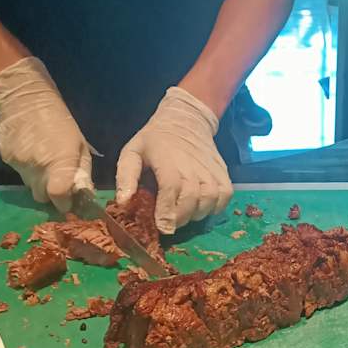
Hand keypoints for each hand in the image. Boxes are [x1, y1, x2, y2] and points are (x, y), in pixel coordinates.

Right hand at [0, 57, 95, 213]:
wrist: (25, 97)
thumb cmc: (60, 120)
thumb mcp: (80, 145)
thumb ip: (82, 172)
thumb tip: (83, 195)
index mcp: (59, 163)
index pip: (58, 197)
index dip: (63, 203)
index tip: (67, 201)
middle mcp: (37, 167)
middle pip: (42, 197)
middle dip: (50, 194)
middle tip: (56, 181)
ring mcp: (18, 164)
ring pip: (29, 186)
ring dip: (38, 180)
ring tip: (43, 160)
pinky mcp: (5, 158)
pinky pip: (18, 173)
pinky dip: (26, 168)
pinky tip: (29, 151)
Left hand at [116, 87, 233, 233]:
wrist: (187, 120)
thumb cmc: (155, 140)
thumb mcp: (132, 152)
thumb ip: (126, 177)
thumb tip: (123, 202)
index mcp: (167, 161)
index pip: (171, 189)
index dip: (167, 212)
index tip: (163, 228)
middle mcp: (193, 166)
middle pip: (191, 200)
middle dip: (180, 218)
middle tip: (169, 222)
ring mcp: (211, 170)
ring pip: (209, 201)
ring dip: (196, 214)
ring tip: (183, 213)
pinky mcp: (223, 174)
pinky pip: (224, 198)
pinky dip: (214, 207)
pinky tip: (200, 206)